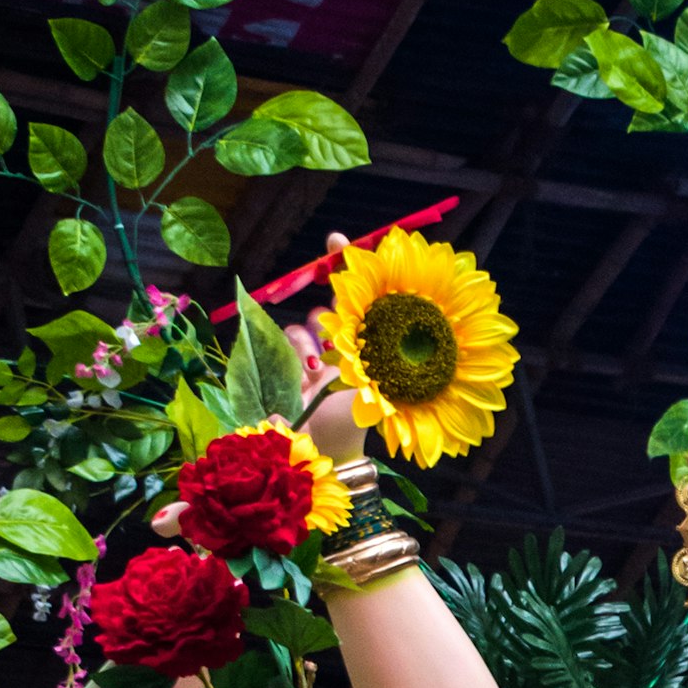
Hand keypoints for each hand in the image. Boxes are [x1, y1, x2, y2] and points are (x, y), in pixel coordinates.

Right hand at [300, 230, 372, 460]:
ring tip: (318, 370)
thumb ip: (386, 359)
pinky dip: (292, 354)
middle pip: (324, 307)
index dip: (345, 265)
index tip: (336, 238)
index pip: (356, 298)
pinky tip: (303, 379)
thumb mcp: (380, 385)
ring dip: (307, 342)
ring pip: (302, 324)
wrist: (332, 449)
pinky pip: (282, 340)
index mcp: (364, 344)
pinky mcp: (287, 366)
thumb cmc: (364, 423)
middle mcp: (338, 345)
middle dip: (323, 316)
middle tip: (331, 338)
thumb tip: (405, 335)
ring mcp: (311, 355)